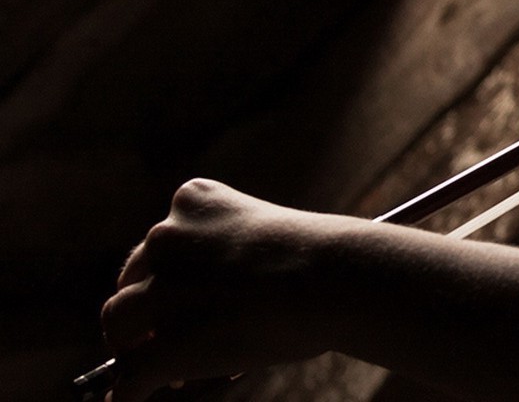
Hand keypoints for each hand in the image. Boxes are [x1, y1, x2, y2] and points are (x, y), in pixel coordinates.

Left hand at [100, 179, 349, 400]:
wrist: (334, 279)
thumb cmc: (321, 259)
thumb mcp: (267, 234)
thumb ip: (230, 259)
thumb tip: (213, 313)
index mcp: (193, 201)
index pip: (163, 243)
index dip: (170, 275)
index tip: (186, 295)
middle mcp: (166, 239)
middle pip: (132, 281)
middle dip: (148, 310)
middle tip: (159, 337)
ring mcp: (160, 292)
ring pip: (120, 322)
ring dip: (134, 346)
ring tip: (154, 369)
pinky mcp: (163, 345)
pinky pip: (132, 376)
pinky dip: (128, 393)